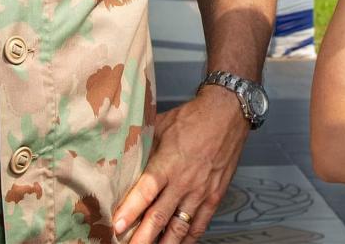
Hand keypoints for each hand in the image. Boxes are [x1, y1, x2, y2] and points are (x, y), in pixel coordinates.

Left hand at [113, 85, 249, 242]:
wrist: (227, 114)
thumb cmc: (193, 117)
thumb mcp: (161, 125)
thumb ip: (144, 145)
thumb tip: (124, 156)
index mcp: (168, 163)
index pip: (145, 192)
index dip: (130, 211)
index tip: (117, 226)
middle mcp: (183, 182)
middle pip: (159, 217)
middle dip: (142, 238)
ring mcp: (200, 192)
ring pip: (179, 227)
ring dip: (164, 243)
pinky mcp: (214, 196)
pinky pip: (200, 224)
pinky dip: (188, 238)